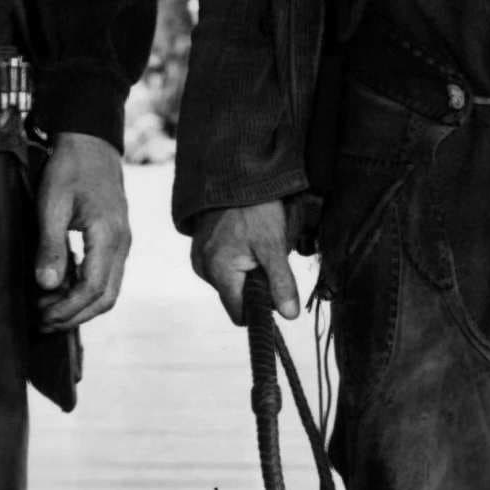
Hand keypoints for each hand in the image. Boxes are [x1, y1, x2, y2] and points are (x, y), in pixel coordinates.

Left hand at [34, 132, 131, 330]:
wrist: (91, 141)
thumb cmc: (70, 168)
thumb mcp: (52, 204)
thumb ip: (51, 246)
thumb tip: (47, 286)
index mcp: (109, 237)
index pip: (93, 290)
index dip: (66, 310)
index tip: (40, 316)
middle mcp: (122, 244)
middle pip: (105, 298)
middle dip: (74, 316)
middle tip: (42, 322)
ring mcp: (122, 242)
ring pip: (108, 290)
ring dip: (79, 306)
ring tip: (47, 311)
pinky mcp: (115, 239)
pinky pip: (105, 276)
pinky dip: (84, 291)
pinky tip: (59, 289)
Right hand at [190, 198, 301, 322]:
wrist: (234, 174)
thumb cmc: (254, 208)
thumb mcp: (274, 245)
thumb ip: (281, 282)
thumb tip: (290, 315)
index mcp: (218, 272)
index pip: (239, 314)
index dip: (261, 307)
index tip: (276, 291)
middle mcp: (203, 268)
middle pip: (236, 297)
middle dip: (256, 284)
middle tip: (267, 257)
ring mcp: (199, 257)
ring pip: (231, 281)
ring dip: (247, 270)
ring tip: (256, 244)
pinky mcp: (200, 247)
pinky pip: (222, 266)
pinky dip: (237, 259)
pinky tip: (245, 239)